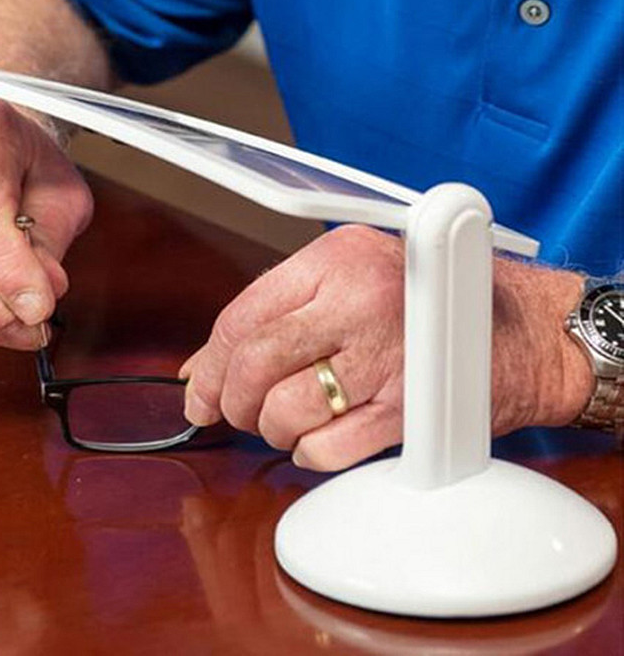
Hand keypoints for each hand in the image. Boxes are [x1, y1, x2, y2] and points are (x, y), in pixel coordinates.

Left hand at [182, 225, 405, 470]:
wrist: (511, 333)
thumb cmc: (421, 306)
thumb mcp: (345, 278)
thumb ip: (274, 315)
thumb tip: (202, 368)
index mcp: (336, 258)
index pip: (242, 317)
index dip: (210, 366)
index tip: (200, 393)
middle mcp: (360, 300)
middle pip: (256, 364)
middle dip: (235, 402)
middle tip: (241, 411)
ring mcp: (387, 355)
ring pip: (285, 410)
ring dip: (274, 428)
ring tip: (289, 420)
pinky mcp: (409, 409)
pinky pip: (328, 448)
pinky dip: (310, 453)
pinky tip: (322, 437)